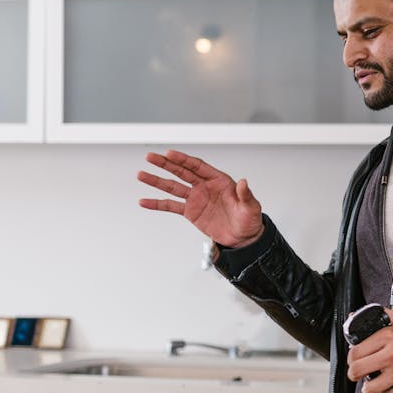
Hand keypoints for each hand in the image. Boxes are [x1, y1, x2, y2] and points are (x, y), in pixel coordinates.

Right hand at [137, 150, 264, 247]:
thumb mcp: (251, 207)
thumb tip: (244, 182)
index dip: (183, 160)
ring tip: (141, 174)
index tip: (169, 153)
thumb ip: (245, 195)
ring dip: (157, 181)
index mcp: (219, 181)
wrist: (243, 239)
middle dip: (165, 164)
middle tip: (150, 157)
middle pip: (182, 172)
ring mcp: (196, 199)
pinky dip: (157, 204)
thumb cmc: (249, 220)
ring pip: (173, 186)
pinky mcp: (191, 212)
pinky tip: (144, 201)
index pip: (198, 166)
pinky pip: (171, 206)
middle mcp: (205, 187)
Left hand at [346, 309, 392, 392]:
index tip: (355, 359)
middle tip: (358, 373)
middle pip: (356, 370)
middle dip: (354, 374)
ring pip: (369, 388)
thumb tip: (355, 315)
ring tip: (374, 381)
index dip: (352, 357)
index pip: (355, 352)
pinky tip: (391, 384)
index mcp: (388, 336)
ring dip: (369, 387)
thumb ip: (381, 315)